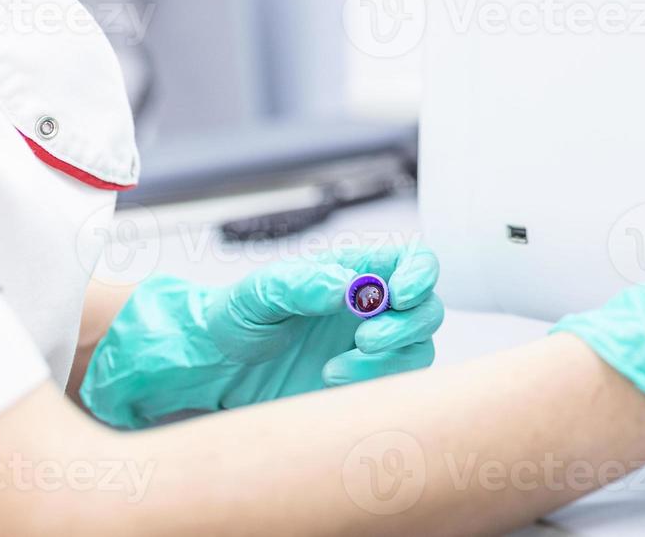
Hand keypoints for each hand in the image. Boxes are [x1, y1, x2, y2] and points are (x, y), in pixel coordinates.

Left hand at [82, 244, 443, 428]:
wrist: (218, 369)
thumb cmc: (238, 319)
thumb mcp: (258, 293)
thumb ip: (300, 284)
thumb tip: (344, 285)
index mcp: (356, 272)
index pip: (413, 260)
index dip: (421, 273)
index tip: (401, 294)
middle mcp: (374, 307)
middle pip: (426, 308)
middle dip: (405, 325)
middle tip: (364, 339)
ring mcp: (374, 346)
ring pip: (418, 349)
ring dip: (387, 360)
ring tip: (335, 368)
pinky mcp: (366, 382)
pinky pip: (395, 383)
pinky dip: (372, 384)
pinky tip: (330, 381)